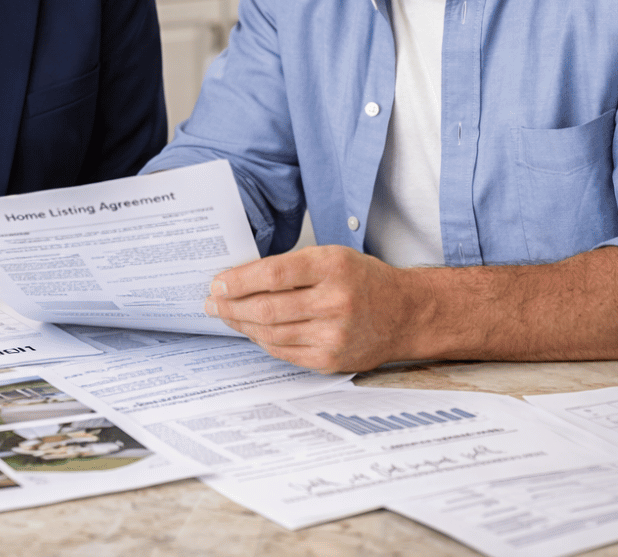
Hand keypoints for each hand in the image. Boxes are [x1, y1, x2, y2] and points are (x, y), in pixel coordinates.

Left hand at [203, 244, 420, 372]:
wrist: (405, 314)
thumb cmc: (363, 281)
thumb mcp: (332, 257)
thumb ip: (290, 266)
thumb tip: (239, 279)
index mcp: (333, 267)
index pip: (274, 273)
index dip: (239, 280)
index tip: (218, 283)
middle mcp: (335, 301)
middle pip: (267, 308)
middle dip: (230, 306)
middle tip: (212, 303)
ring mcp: (334, 335)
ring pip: (271, 333)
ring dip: (241, 324)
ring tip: (226, 316)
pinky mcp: (331, 360)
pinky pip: (283, 352)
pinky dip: (262, 341)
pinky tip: (252, 331)